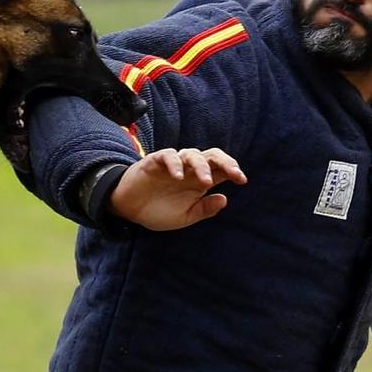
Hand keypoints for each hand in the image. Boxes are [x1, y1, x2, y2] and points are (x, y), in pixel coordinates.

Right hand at [109, 148, 246, 230]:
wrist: (128, 210)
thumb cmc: (158, 211)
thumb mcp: (185, 217)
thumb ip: (204, 209)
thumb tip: (225, 199)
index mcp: (199, 182)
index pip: (220, 170)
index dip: (233, 171)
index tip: (242, 180)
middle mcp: (189, 170)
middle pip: (211, 156)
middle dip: (225, 162)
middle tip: (234, 173)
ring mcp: (173, 165)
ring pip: (192, 154)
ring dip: (201, 166)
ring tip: (205, 182)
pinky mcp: (155, 162)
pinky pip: (167, 156)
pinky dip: (174, 164)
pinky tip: (178, 177)